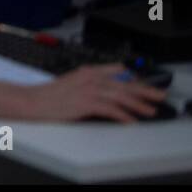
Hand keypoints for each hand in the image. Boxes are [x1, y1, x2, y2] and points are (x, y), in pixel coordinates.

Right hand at [25, 64, 165, 121]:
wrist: (32, 100)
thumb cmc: (50, 94)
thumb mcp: (72, 81)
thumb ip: (90, 82)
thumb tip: (108, 89)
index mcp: (87, 71)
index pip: (117, 71)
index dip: (135, 79)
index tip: (146, 85)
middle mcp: (90, 78)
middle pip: (124, 83)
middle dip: (144, 90)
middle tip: (159, 96)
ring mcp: (88, 90)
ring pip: (120, 96)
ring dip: (138, 104)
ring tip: (150, 111)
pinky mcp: (85, 103)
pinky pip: (110, 109)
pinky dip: (123, 115)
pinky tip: (130, 120)